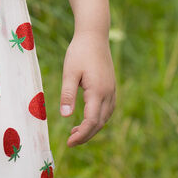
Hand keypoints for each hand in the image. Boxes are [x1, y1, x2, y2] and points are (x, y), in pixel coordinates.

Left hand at [58, 29, 115, 144]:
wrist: (94, 35)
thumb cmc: (79, 52)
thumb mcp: (69, 72)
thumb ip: (67, 94)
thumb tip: (65, 116)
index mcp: (98, 91)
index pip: (92, 121)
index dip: (82, 135)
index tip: (69, 143)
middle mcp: (108, 93)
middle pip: (100, 123)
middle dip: (86, 135)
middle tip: (70, 141)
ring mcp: (112, 90)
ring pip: (105, 117)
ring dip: (93, 127)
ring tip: (75, 132)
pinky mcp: (111, 86)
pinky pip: (107, 109)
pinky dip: (98, 118)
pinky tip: (87, 118)